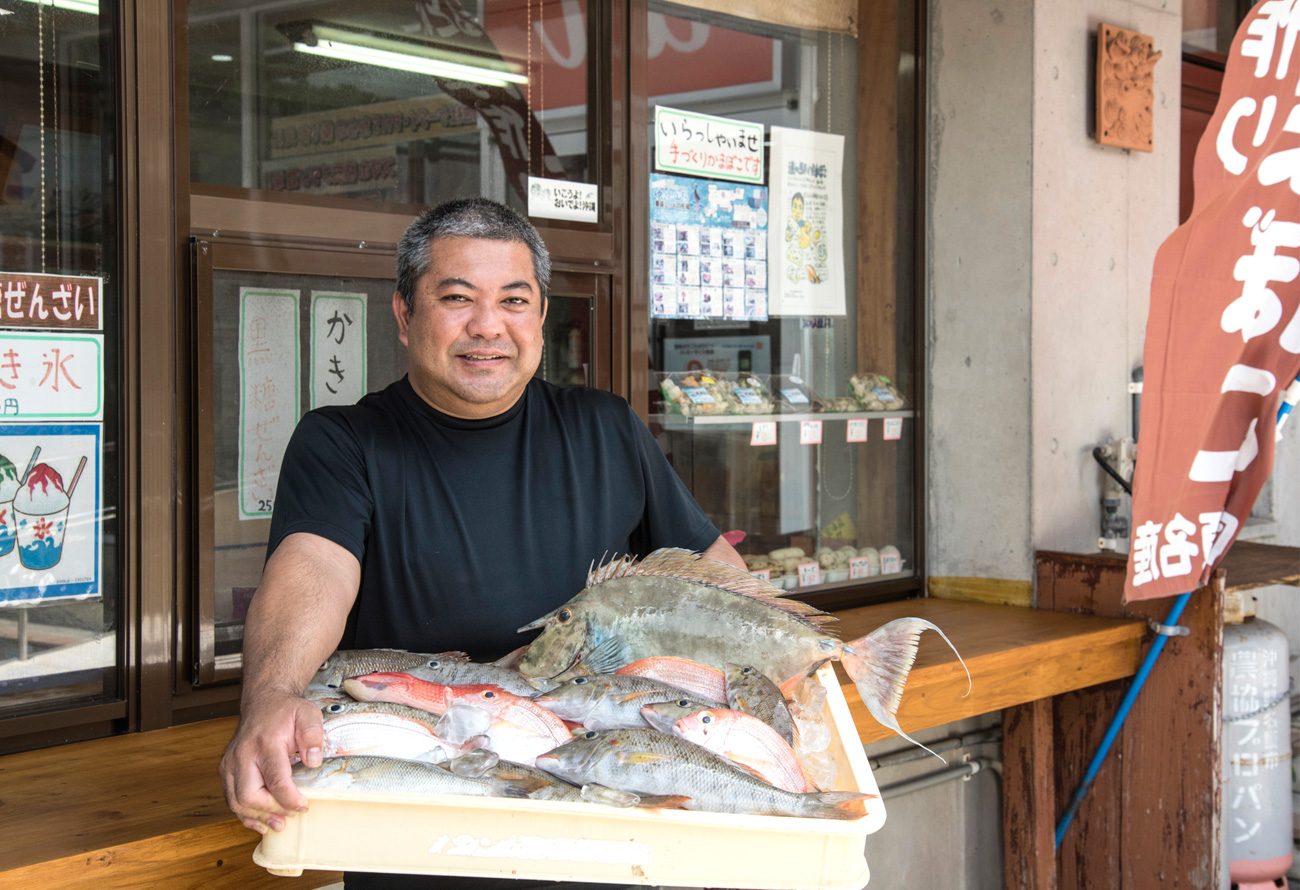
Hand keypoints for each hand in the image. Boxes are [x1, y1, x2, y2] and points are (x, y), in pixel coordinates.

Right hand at [219, 691, 323, 833]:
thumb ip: (313, 735)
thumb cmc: (286, 711)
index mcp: (265, 743)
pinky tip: (261, 821)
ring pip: (236, 802)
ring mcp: (230, 764)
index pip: (275, 780)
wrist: (263, 702)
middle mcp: (242, 755)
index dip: (290, 799)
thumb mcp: (308, 714)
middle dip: (271, 811)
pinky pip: (231, 799)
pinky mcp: (226, 771)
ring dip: (257, 817)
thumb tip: (313, 762)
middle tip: (291, 815)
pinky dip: (245, 814)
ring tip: (279, 824)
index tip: (304, 805)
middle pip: (249, 795)